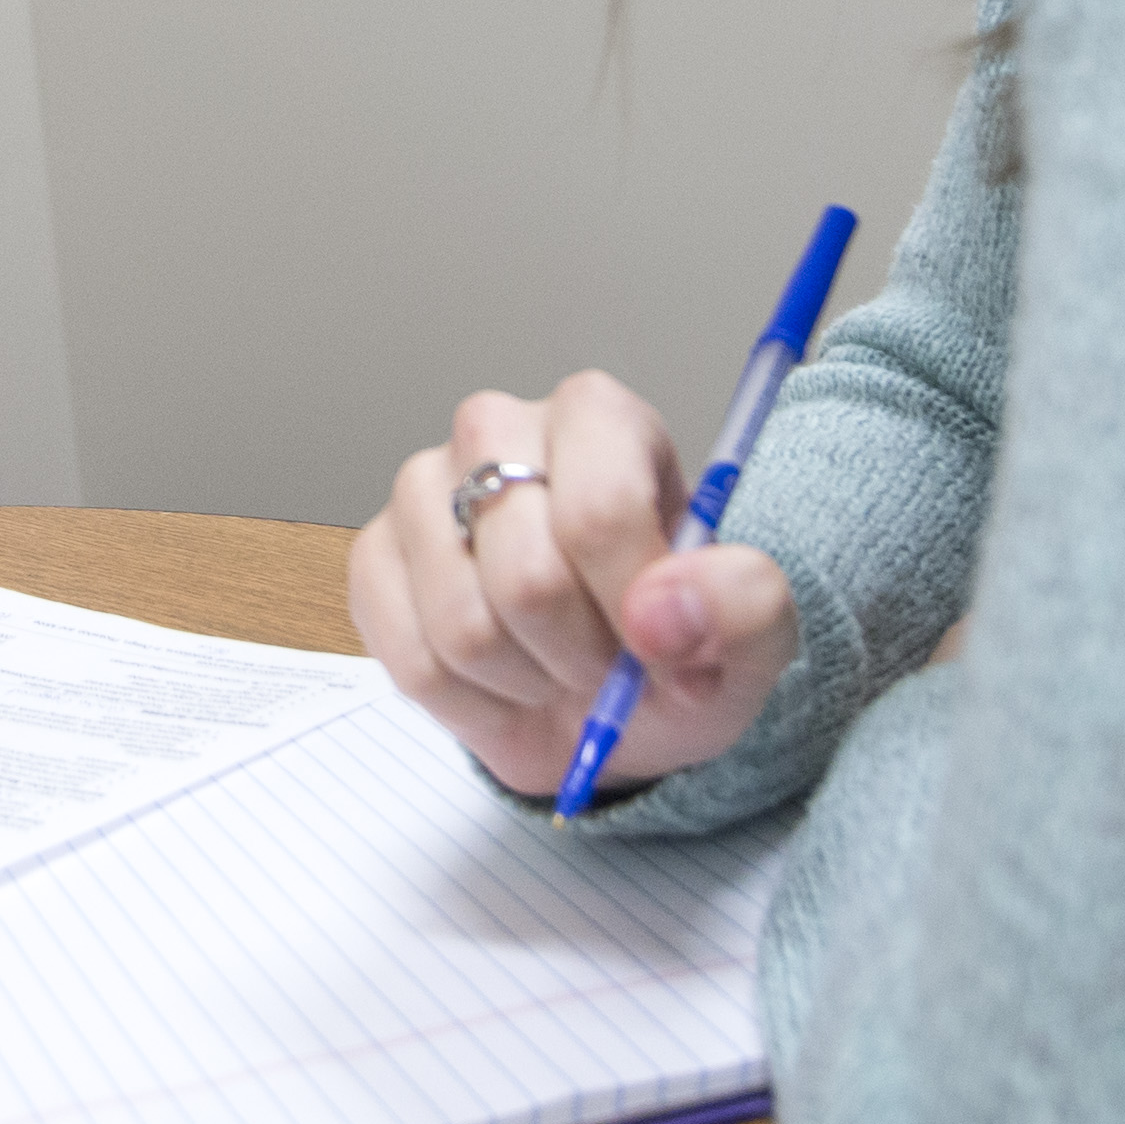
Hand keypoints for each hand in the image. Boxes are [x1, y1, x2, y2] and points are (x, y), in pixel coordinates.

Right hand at [348, 370, 799, 800]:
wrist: (605, 700)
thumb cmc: (672, 649)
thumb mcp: (751, 640)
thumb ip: (744, 607)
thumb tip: (662, 610)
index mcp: (598, 416)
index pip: (599, 509)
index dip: (633, 607)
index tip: (661, 648)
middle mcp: (498, 428)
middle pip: (527, 577)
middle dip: (579, 656)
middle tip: (607, 666)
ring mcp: (421, 489)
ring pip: (463, 627)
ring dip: (527, 683)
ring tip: (556, 668)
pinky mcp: (373, 556)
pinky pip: (412, 661)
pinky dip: (471, 706)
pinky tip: (503, 683)